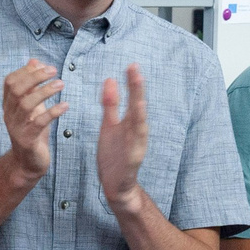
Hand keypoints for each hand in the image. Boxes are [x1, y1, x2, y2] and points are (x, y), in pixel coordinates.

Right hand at [1, 60, 66, 185]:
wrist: (28, 162)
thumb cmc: (32, 132)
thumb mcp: (32, 106)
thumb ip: (32, 85)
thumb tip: (34, 61)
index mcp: (9, 105)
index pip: (10, 81)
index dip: (26, 71)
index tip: (44, 66)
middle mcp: (9, 114)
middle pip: (16, 89)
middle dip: (35, 77)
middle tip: (54, 71)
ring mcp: (16, 128)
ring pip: (26, 104)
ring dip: (45, 91)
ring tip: (62, 84)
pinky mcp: (27, 140)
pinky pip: (38, 123)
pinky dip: (53, 112)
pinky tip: (65, 106)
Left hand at [96, 64, 151, 212]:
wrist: (115, 184)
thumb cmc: (114, 153)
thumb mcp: (109, 125)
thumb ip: (111, 104)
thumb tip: (110, 79)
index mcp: (129, 122)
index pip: (132, 98)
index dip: (132, 83)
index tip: (131, 65)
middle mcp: (136, 131)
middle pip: (138, 108)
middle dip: (137, 90)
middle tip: (135, 71)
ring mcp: (136, 146)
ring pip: (140, 128)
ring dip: (140, 114)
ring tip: (140, 99)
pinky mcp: (132, 162)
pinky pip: (135, 150)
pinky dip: (136, 141)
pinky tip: (137, 132)